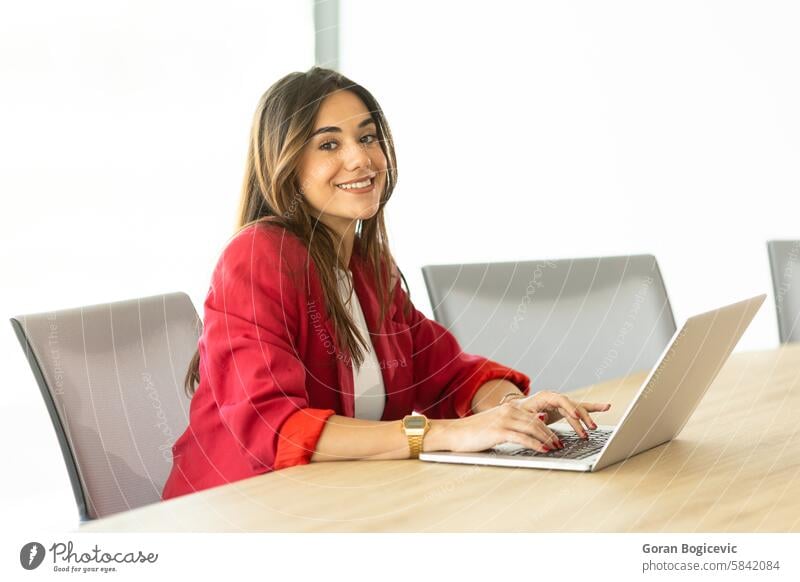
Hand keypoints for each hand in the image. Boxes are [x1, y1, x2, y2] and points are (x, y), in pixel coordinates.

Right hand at [426, 402, 562, 453]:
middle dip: (552, 434)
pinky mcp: (499, 431)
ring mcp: (504, 420)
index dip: (549, 427)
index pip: (535, 416)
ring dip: (547, 439)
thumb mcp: (495, 424)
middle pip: (538, 421)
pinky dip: (536, 444)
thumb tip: (532, 428)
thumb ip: (513, 425)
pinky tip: (543, 450)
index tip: (557, 437)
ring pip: (533, 428)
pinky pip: (523, 437)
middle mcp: (508, 411)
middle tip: (561, 444)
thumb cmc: (473, 432)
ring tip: (556, 448)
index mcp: (509, 408)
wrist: (453, 433)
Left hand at [509, 390, 610, 439]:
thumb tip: (543, 417)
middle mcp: (556, 398)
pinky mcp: (565, 410)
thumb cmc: (519, 412)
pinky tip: (606, 406)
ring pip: (578, 409)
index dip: (570, 408)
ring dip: (587, 419)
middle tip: (589, 428)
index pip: (561, 400)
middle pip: (573, 405)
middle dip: (582, 417)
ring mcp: (562, 404)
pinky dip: (593, 409)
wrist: (516, 411)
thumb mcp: (523, 415)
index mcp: (545, 396)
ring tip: (594, 427)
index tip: (576, 417)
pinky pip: (580, 409)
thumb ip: (533, 416)